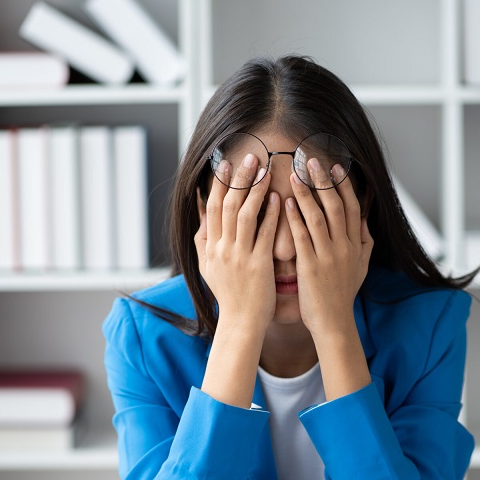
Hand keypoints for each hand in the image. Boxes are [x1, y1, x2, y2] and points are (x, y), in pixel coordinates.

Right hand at [195, 153, 280, 334]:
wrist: (240, 323)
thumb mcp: (207, 265)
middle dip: (238, 178)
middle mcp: (222, 248)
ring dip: (255, 189)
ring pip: (245, 214)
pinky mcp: (258, 264)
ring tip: (264, 170)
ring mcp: (239, 256)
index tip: (225, 162)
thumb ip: (203, 237)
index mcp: (210, 247)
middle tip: (249, 157)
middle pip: (228, 205)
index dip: (218, 182)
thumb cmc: (229, 294)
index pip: (212, 207)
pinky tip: (278, 197)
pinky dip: (270, 214)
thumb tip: (201, 210)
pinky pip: (264, 234)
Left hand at [284, 159, 373, 339]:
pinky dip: (294, 218)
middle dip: (323, 181)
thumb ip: (365, 242)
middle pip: (335, 206)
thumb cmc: (342, 295)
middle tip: (311, 160)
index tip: (334, 166)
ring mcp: (328, 257)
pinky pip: (302, 237)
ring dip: (306, 193)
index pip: (352, 207)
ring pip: (318, 217)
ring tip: (295, 174)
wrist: (333, 323)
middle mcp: (345, 247)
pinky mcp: (311, 267)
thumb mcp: (361, 267)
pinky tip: (284, 202)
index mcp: (356, 245)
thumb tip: (365, 221)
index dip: (344, 185)